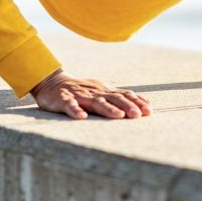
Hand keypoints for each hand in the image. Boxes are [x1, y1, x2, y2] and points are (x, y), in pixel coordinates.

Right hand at [30, 70, 151, 119]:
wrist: (52, 82)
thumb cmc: (81, 90)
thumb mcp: (101, 91)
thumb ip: (120, 97)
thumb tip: (145, 102)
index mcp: (104, 90)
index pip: (123, 95)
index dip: (136, 102)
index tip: (149, 111)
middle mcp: (94, 92)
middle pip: (113, 98)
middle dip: (127, 106)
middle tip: (138, 115)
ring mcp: (79, 95)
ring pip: (95, 102)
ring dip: (108, 109)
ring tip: (119, 116)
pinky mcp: (63, 100)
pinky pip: (70, 105)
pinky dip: (75, 111)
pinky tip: (82, 117)